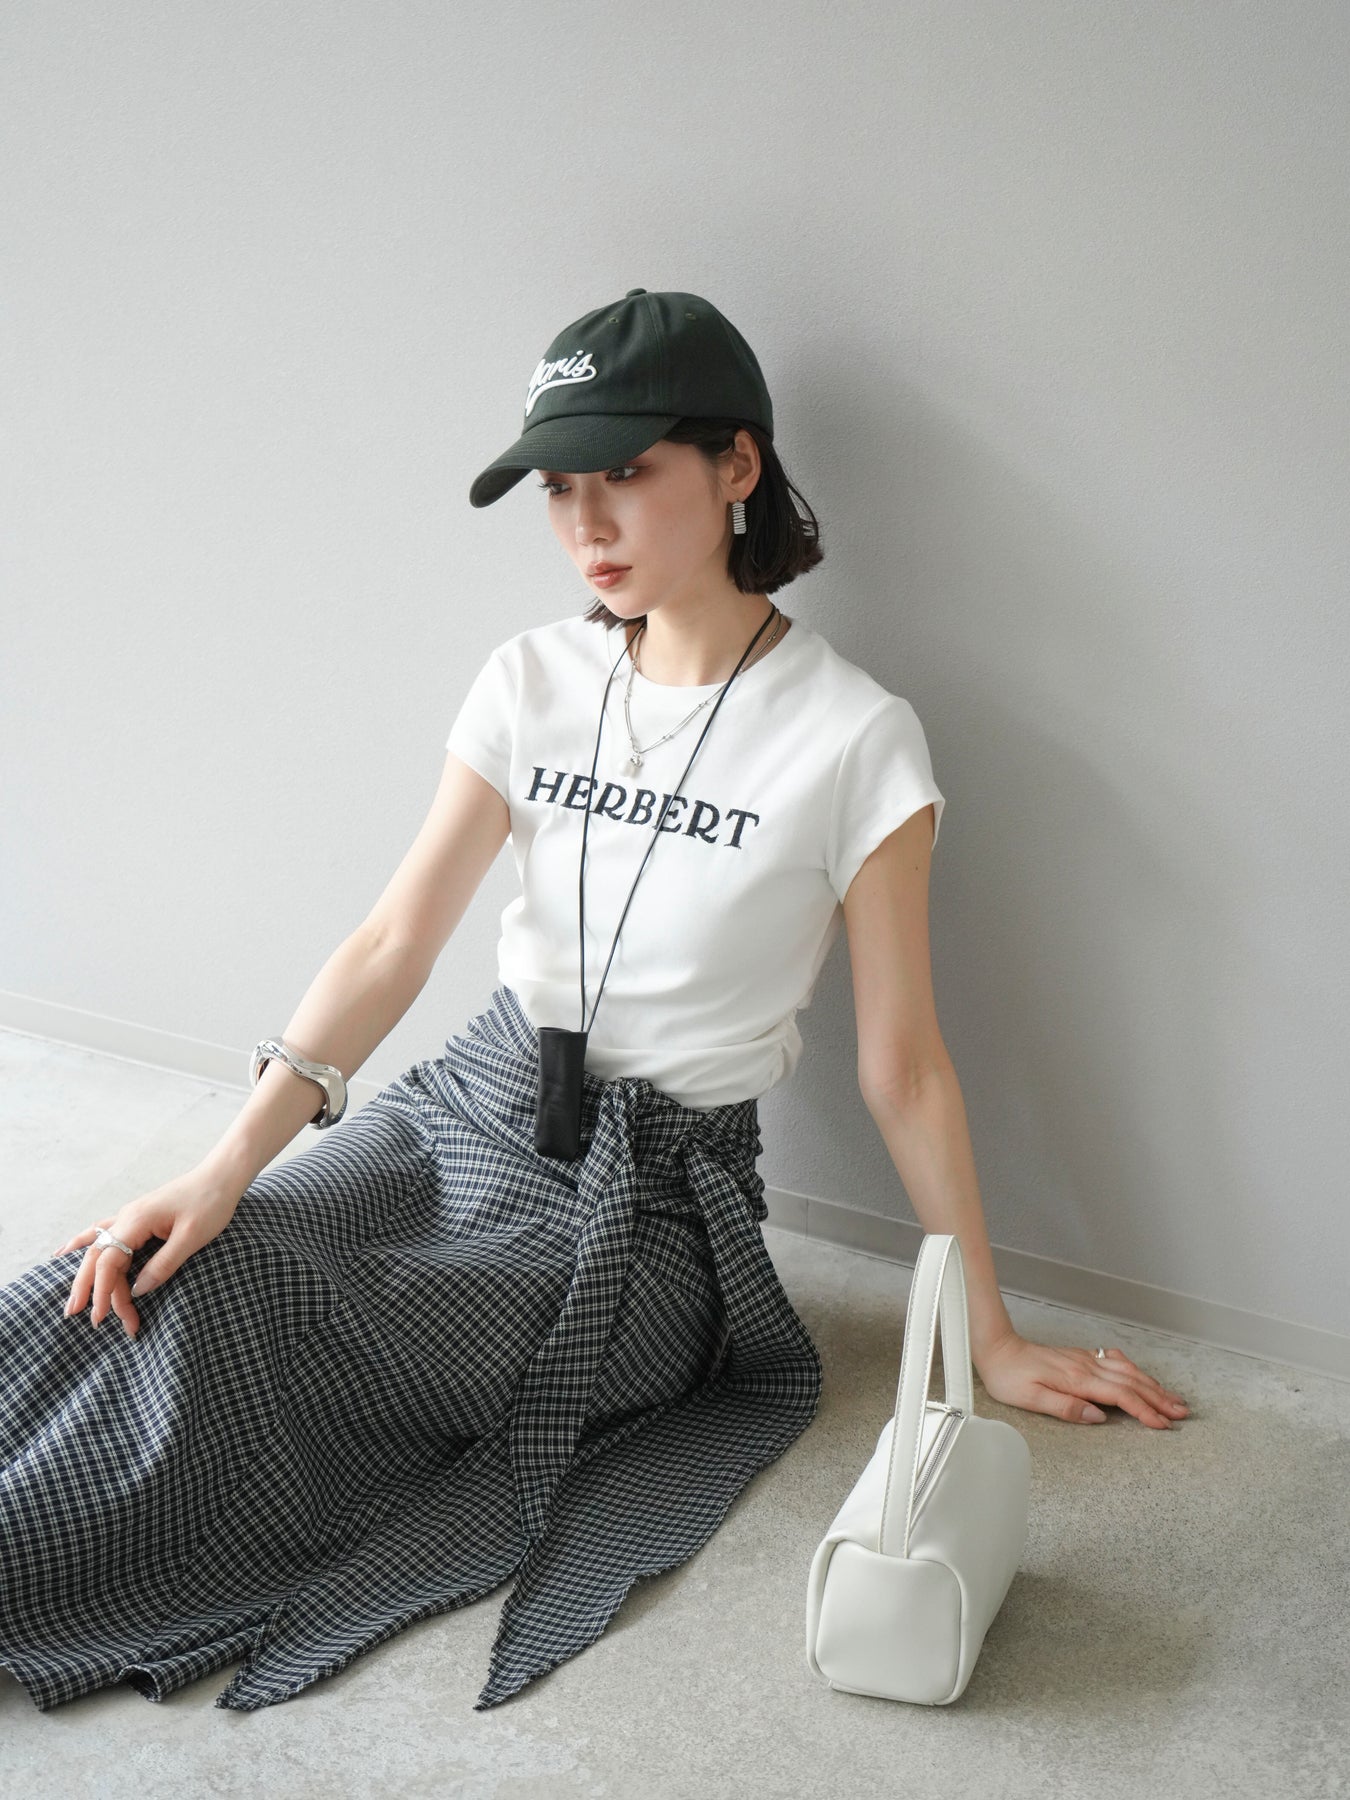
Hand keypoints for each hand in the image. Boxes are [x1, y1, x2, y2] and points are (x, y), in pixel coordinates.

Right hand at [52, 1167, 241, 1338]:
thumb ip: (164, 1264)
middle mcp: (126, 1217)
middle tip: (84, 1320)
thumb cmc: (211, 1202)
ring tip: (77, 1304)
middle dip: (88, 1290)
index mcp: (137, 1220)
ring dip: (92, 1277)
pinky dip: (85, 1245)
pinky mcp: (138, 1218)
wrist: (221, 1176)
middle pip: (97, 1257)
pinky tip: (66, 1251)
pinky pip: (103, 1234)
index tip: (102, 1316)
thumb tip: (138, 1291)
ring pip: (100, 1249)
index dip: (102, 1291)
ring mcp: (130, 1216)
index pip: (108, 1261)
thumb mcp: (192, 1237)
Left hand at [972, 1328, 1189, 1429]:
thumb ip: (1065, 1407)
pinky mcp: (1080, 1357)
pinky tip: (1140, 1375)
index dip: (1144, 1411)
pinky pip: (1115, 1362)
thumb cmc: (1008, 1377)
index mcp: (1077, 1380)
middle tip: (1182, 1413)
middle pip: (1132, 1383)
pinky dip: (1134, 1370)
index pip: (1120, 1397)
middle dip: (1159, 1399)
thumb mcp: (1030, 1398)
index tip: (1163, 1426)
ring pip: (1127, 1371)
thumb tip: (1098, 1417)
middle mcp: (1086, 1367)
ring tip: (1172, 1398)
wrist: (996, 1348)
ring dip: (1152, 1385)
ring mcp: (1084, 1359)